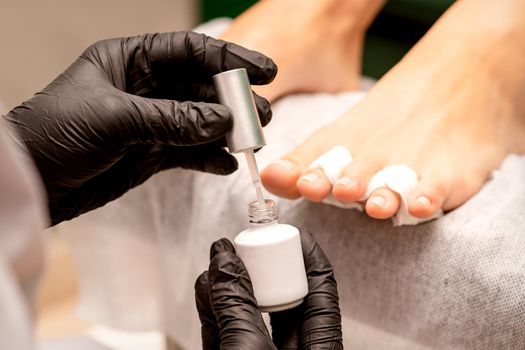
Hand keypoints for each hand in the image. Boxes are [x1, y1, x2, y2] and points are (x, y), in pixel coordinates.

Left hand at [4, 31, 275, 224]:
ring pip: (199, 122)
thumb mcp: (113, 118)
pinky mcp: (151, 153)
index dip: (228, 58)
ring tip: (251, 142)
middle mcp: (144, 88)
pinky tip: (225, 165)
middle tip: (260, 115)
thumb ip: (170, 119)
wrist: (34, 182)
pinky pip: (188, 152)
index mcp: (129, 61)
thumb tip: (222, 122)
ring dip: (226, 132)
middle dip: (233, 101)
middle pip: (200, 87)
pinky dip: (208, 159)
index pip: (188, 51)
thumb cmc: (54, 134)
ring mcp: (150, 122)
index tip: (263, 71)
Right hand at [195, 230, 342, 348]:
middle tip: (252, 244)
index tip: (295, 231)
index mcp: (317, 348)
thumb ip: (236, 304)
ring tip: (221, 260)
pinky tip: (206, 288)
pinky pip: (227, 326)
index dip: (310, 256)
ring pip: (253, 310)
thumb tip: (224, 260)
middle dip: (265, 267)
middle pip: (285, 296)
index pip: (322, 290)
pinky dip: (214, 306)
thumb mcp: (248, 349)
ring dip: (234, 284)